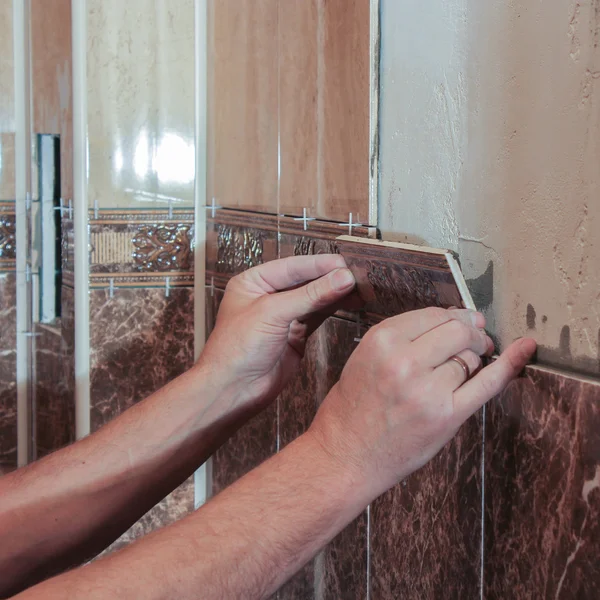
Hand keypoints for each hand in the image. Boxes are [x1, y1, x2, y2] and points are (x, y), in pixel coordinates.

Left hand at [199, 254, 357, 413]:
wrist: (233, 390)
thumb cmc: (235, 350)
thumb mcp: (272, 313)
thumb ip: (309, 295)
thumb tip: (340, 279)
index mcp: (253, 282)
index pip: (292, 266)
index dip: (319, 265)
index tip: (344, 264)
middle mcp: (267, 296)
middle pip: (305, 280)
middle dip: (330, 278)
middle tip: (356, 274)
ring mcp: (282, 317)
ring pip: (314, 298)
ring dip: (335, 293)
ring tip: (359, 287)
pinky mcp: (295, 335)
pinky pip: (318, 316)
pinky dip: (333, 309)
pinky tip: (349, 301)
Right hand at [309, 307, 535, 496]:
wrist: (344, 455)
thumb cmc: (352, 407)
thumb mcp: (365, 358)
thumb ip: (405, 338)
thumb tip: (456, 321)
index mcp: (381, 340)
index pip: (433, 315)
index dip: (454, 317)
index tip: (464, 321)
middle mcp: (404, 361)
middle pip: (458, 331)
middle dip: (471, 332)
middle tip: (475, 339)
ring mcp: (427, 390)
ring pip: (471, 358)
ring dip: (473, 359)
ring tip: (462, 368)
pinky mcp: (446, 417)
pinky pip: (488, 383)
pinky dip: (510, 365)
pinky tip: (525, 349)